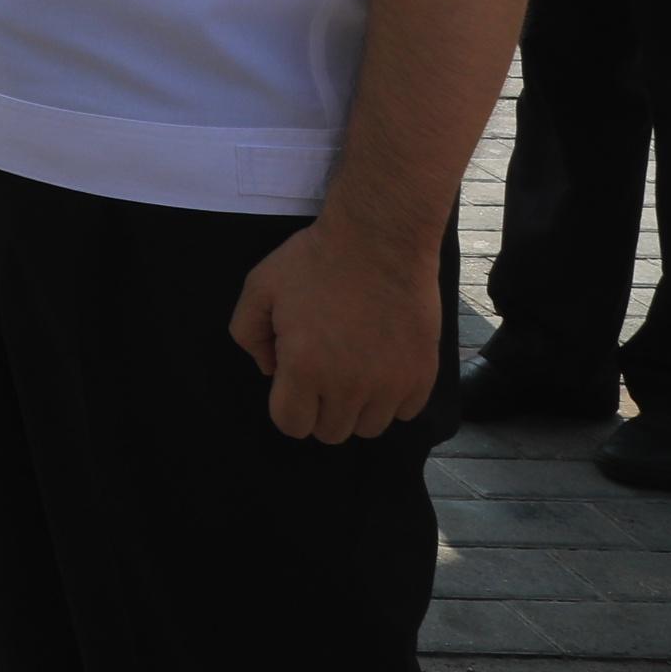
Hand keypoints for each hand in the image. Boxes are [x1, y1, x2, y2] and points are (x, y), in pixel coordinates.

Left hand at [229, 220, 440, 441]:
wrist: (380, 239)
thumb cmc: (315, 260)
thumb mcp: (260, 286)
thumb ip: (247, 333)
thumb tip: (268, 370)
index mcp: (304, 368)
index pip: (292, 424)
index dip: (287, 406)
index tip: (293, 380)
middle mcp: (348, 386)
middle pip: (331, 432)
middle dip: (319, 408)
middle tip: (322, 372)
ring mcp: (391, 384)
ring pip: (369, 427)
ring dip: (356, 408)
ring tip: (353, 369)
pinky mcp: (423, 375)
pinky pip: (405, 412)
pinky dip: (393, 398)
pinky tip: (382, 366)